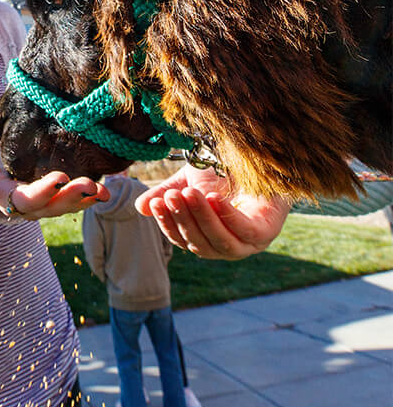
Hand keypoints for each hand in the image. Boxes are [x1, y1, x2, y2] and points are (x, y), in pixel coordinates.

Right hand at [0, 143, 108, 218]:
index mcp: (7, 200)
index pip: (27, 199)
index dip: (43, 190)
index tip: (59, 177)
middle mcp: (29, 207)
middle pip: (52, 206)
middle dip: (72, 196)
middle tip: (90, 184)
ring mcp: (44, 205)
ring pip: (66, 206)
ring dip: (86, 199)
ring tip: (104, 191)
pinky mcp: (54, 198)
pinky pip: (73, 200)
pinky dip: (89, 196)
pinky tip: (105, 190)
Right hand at [134, 164, 290, 259]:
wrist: (257, 160)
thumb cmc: (223, 173)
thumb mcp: (188, 182)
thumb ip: (167, 194)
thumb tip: (140, 208)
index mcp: (205, 238)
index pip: (181, 239)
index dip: (167, 223)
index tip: (156, 203)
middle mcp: (225, 246)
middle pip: (198, 243)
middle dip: (183, 219)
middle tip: (172, 196)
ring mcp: (248, 244)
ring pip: (220, 241)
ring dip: (202, 218)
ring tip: (189, 193)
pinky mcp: (267, 233)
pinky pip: (244, 231)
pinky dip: (227, 216)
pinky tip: (214, 198)